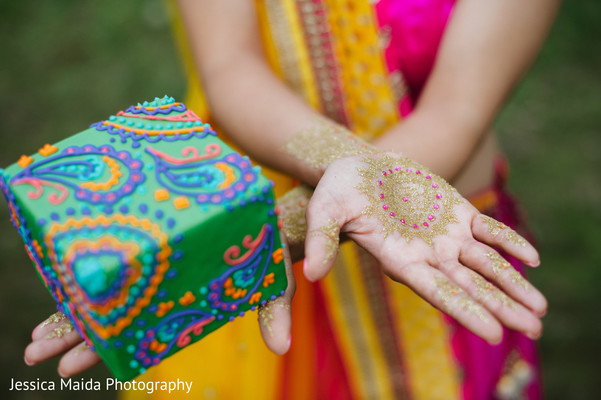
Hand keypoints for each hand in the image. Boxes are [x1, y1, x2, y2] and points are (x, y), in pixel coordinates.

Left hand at [23, 234, 295, 376]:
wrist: (264, 221)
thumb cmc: (265, 256)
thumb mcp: (271, 285)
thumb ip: (273, 315)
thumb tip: (283, 348)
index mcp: (180, 308)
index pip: (136, 337)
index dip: (102, 349)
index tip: (70, 366)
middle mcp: (161, 295)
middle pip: (110, 322)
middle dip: (72, 338)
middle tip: (34, 355)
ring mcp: (153, 271)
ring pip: (105, 297)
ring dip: (69, 314)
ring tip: (35, 339)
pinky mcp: (152, 245)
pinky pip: (115, 261)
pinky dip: (88, 270)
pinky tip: (62, 276)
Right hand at [303, 153, 546, 343]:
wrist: (358, 166)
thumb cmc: (337, 190)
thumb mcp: (324, 210)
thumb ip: (321, 240)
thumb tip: (312, 275)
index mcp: (398, 259)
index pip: (436, 291)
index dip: (464, 310)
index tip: (494, 333)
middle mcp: (427, 253)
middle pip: (469, 286)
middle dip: (501, 307)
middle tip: (533, 330)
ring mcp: (445, 234)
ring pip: (486, 264)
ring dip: (512, 284)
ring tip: (539, 310)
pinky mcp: (456, 211)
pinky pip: (489, 230)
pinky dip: (510, 242)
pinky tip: (532, 259)